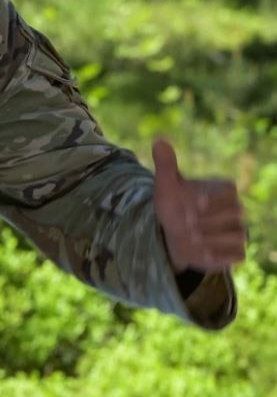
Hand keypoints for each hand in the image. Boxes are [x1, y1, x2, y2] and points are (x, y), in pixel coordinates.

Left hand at [152, 138, 246, 274]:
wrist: (170, 236)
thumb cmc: (174, 207)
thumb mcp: (166, 187)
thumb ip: (166, 165)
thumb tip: (159, 140)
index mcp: (225, 189)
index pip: (229, 192)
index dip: (211, 199)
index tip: (193, 203)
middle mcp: (236, 210)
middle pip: (234, 214)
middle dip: (208, 221)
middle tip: (187, 223)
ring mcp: (238, 231)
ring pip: (237, 235)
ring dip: (211, 239)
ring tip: (190, 238)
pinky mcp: (235, 252)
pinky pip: (236, 255)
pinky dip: (218, 256)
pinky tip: (200, 253)